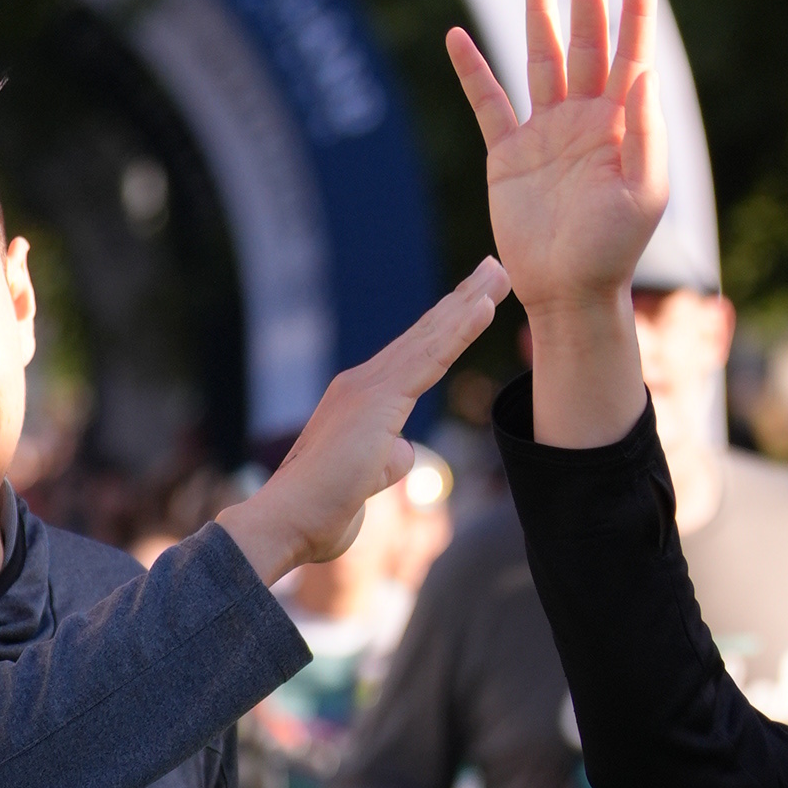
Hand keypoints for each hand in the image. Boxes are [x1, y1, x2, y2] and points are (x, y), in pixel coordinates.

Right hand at [224, 260, 510, 589]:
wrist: (288, 519)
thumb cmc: (321, 511)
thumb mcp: (367, 480)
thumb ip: (386, 460)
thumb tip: (401, 451)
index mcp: (362, 401)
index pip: (415, 357)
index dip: (446, 327)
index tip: (474, 301)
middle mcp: (363, 384)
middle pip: (425, 335)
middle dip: (463, 300)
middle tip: (495, 268)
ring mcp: (369, 387)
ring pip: (431, 338)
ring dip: (469, 302)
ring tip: (499, 272)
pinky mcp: (379, 400)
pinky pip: (430, 357)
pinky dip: (459, 329)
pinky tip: (483, 306)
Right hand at [448, 0, 664, 451]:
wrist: (568, 292)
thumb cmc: (614, 250)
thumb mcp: (644, 194)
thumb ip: (644, 133)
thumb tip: (643, 74)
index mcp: (621, 125)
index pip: (631, 55)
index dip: (634, 13)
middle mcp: (584, 120)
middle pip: (584, 43)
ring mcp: (545, 133)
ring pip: (540, 59)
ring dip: (539, 14)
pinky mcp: (508, 153)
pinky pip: (487, 103)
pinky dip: (472, 71)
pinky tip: (458, 36)